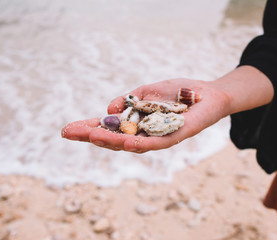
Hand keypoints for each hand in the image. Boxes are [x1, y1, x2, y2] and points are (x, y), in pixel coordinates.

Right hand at [61, 78, 229, 152]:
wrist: (209, 94)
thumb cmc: (179, 94)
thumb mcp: (149, 91)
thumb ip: (129, 100)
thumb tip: (109, 109)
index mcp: (136, 124)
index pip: (108, 128)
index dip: (88, 128)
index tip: (67, 128)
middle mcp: (144, 134)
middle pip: (114, 139)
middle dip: (91, 136)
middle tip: (68, 133)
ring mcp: (158, 138)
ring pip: (131, 144)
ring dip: (111, 141)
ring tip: (90, 137)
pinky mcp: (174, 137)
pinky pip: (156, 143)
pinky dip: (140, 143)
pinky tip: (124, 143)